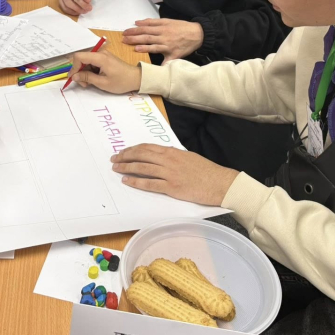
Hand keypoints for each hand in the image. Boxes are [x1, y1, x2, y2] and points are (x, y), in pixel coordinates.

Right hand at [70, 50, 141, 93]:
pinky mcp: (104, 58)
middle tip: (84, 84)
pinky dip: (90, 71)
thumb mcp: (102, 83)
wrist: (136, 78)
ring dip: (84, 72)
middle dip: (79, 71)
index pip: (79, 57)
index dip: (74, 67)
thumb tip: (74, 76)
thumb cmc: (121, 82)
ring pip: (86, 62)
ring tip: (89, 83)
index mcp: (100, 57)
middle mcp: (100, 53)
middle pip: (82, 59)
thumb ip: (87, 78)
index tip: (74, 78)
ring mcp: (102, 55)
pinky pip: (92, 63)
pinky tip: (94, 79)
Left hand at [111, 144, 238, 205]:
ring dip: (126, 167)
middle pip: (141, 155)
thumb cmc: (206, 171)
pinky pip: (149, 183)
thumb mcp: (188, 157)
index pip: (147, 147)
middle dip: (125, 156)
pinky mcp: (171, 187)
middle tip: (114, 159)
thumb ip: (173, 157)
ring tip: (116, 169)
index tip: (123, 151)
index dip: (132, 149)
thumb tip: (161, 157)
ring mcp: (169, 173)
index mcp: (172, 152)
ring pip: (142, 168)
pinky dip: (136, 182)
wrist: (219, 183)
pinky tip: (127, 181)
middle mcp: (168, 160)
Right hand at [122, 18, 203, 61]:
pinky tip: (137, 22)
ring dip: (136, 30)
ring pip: (147, 29)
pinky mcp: (165, 21)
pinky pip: (153, 21)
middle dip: (134, 38)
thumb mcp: (178, 57)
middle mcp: (163, 37)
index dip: (143, 48)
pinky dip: (145, 21)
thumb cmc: (186, 46)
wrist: (197, 33)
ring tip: (126, 31)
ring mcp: (164, 28)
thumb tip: (159, 72)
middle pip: (146, 37)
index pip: (152, 47)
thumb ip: (167, 63)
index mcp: (166, 46)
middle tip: (124, 39)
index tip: (134, 48)